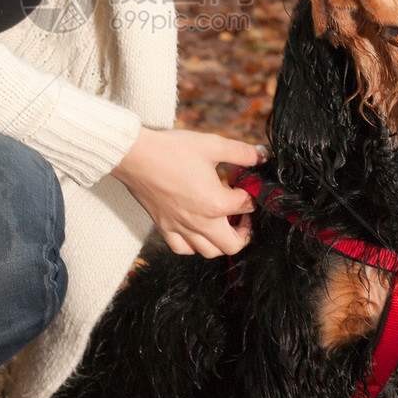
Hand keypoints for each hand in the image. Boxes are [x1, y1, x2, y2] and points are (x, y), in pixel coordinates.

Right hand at [112, 126, 259, 257]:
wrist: (136, 155)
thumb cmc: (172, 150)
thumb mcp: (212, 145)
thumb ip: (241, 152)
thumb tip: (262, 155)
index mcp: (216, 203)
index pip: (246, 206)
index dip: (252, 194)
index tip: (247, 184)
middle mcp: (200, 222)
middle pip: (233, 244)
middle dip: (245, 232)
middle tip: (243, 217)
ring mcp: (180, 227)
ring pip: (209, 251)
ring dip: (221, 241)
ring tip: (223, 225)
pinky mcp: (164, 227)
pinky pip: (182, 248)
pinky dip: (193, 245)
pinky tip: (196, 231)